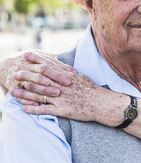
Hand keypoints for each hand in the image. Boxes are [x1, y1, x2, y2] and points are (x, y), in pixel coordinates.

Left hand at [9, 52, 126, 125]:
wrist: (103, 103)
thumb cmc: (95, 91)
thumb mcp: (83, 78)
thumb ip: (71, 74)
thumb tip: (64, 69)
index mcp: (68, 77)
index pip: (50, 65)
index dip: (38, 59)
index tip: (27, 54)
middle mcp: (63, 86)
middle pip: (42, 78)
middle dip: (27, 75)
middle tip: (15, 72)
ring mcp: (63, 98)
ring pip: (41, 94)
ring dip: (25, 93)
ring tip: (12, 92)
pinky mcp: (64, 110)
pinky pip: (46, 110)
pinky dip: (34, 110)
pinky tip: (24, 109)